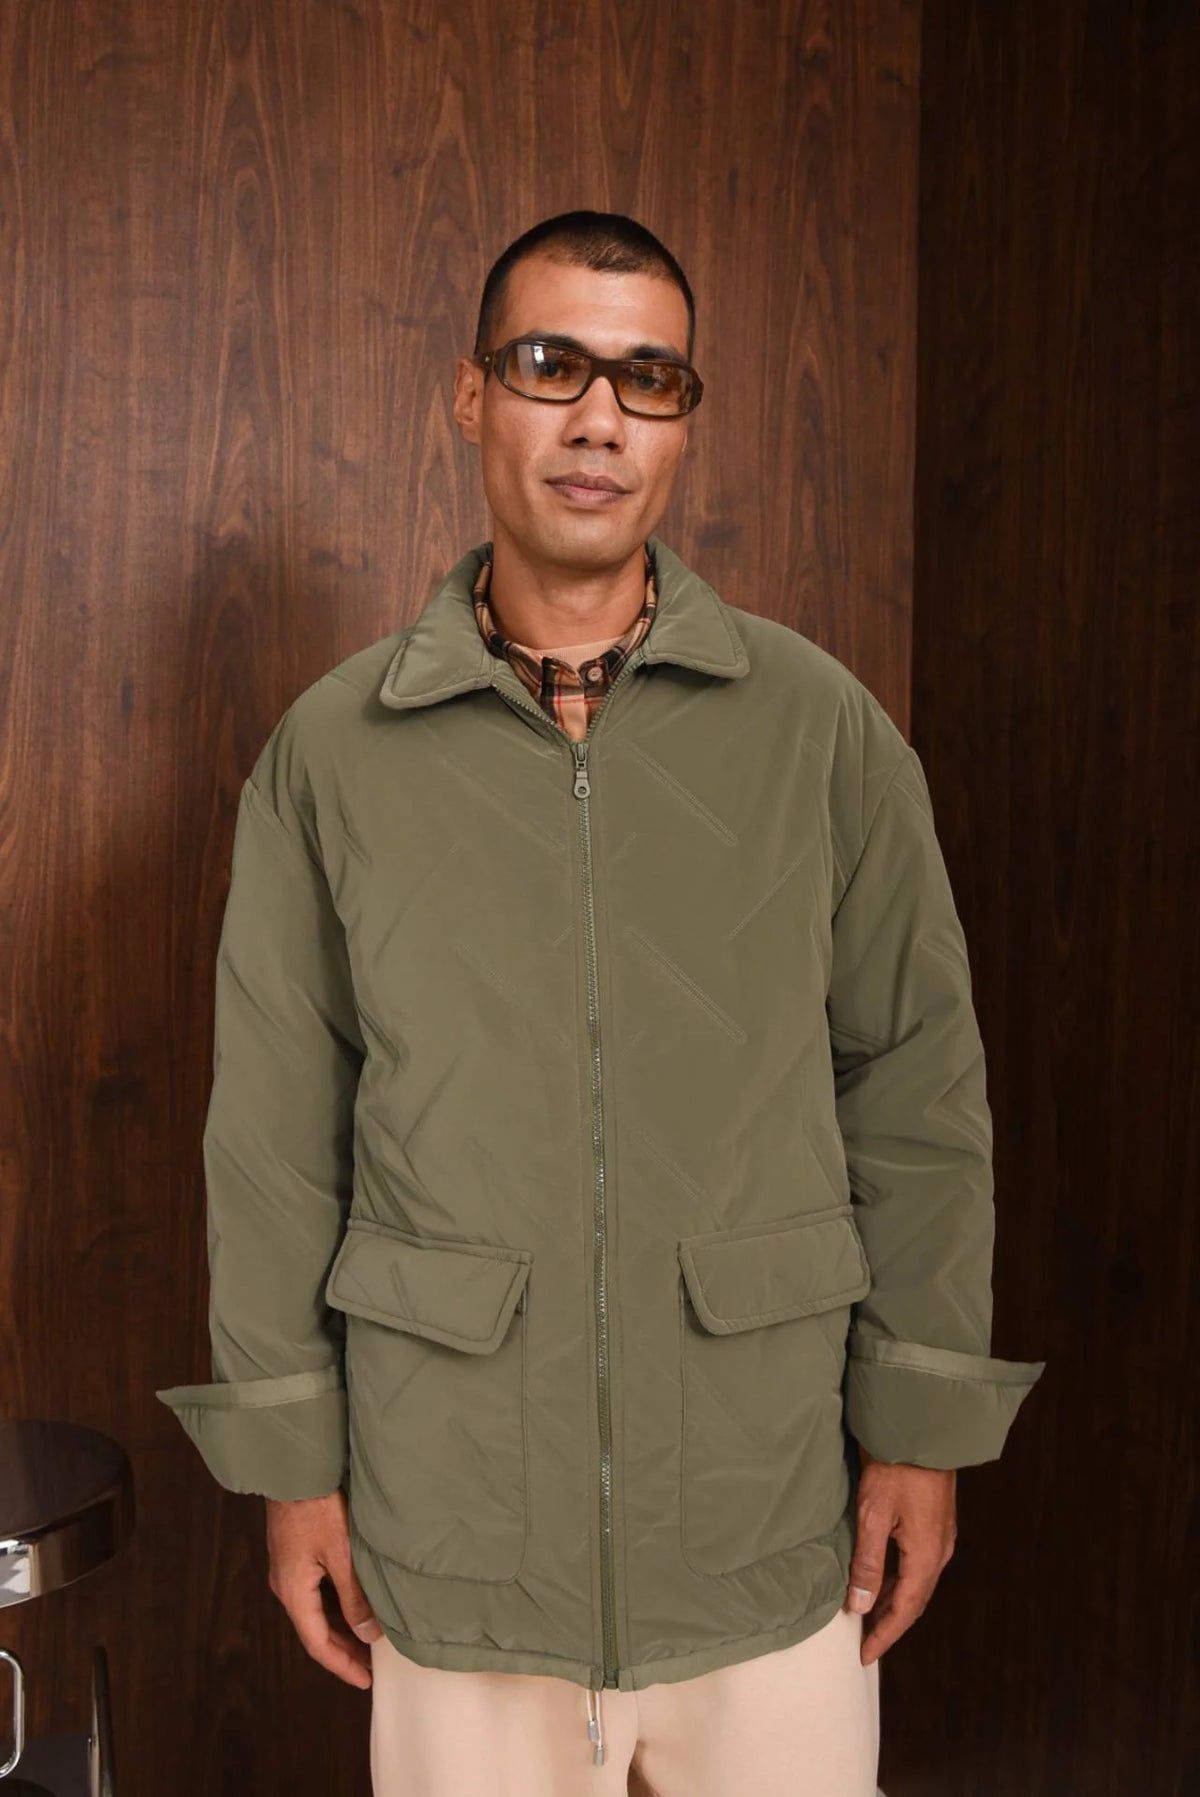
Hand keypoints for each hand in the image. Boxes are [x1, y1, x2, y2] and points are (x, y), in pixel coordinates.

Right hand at [265, 1490, 383, 1689]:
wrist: (294, 1469)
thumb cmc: (316, 1507)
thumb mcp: (340, 1553)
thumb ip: (354, 1595)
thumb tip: (367, 1632)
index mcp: (293, 1592)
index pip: (318, 1644)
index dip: (342, 1665)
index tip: (365, 1680)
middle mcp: (285, 1586)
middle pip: (314, 1631)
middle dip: (341, 1651)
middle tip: (369, 1667)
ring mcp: (287, 1570)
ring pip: (314, 1612)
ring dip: (338, 1629)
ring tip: (366, 1640)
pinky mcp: (292, 1555)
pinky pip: (313, 1594)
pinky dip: (333, 1608)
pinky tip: (351, 1605)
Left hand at [843, 1442, 956, 1664]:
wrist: (922, 1428)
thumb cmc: (895, 1468)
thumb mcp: (873, 1515)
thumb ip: (868, 1562)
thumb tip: (861, 1605)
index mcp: (926, 1555)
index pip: (905, 1610)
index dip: (885, 1635)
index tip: (865, 1655)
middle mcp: (940, 1551)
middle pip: (915, 1599)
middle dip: (890, 1622)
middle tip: (865, 1641)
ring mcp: (941, 1536)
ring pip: (918, 1582)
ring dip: (895, 1600)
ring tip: (869, 1613)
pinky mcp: (936, 1521)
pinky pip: (920, 1563)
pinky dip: (901, 1579)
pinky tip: (883, 1577)